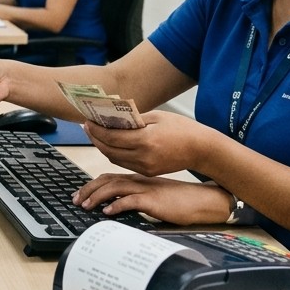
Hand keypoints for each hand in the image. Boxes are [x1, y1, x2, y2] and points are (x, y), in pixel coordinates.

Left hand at [72, 174, 232, 225]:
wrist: (202, 200)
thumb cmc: (180, 200)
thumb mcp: (154, 196)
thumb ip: (137, 198)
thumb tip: (117, 208)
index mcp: (137, 179)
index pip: (109, 177)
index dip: (92, 185)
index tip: (80, 194)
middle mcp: (139, 181)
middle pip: (107, 181)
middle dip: (88, 189)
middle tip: (75, 200)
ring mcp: (146, 190)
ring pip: (115, 188)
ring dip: (97, 197)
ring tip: (86, 206)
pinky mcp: (154, 200)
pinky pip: (132, 201)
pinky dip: (117, 205)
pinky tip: (108, 212)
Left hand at [82, 110, 221, 176]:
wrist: (203, 150)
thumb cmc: (183, 129)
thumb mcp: (157, 117)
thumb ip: (134, 119)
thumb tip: (113, 118)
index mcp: (145, 140)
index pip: (111, 136)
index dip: (96, 129)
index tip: (87, 121)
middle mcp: (143, 156)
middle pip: (108, 149)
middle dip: (95, 138)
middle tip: (88, 127)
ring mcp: (145, 167)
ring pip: (114, 158)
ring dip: (103, 147)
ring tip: (96, 134)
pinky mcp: (148, 172)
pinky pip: (124, 164)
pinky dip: (115, 153)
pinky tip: (112, 144)